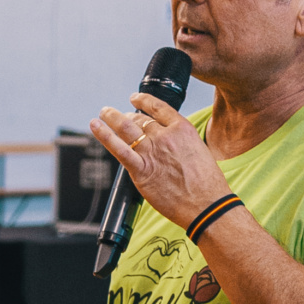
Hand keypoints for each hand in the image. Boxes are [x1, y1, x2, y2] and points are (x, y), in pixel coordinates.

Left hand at [90, 93, 227, 232]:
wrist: (207, 205)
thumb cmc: (207, 185)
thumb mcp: (200, 151)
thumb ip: (182, 144)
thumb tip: (169, 145)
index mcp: (183, 129)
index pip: (158, 107)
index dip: (143, 101)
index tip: (134, 99)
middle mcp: (166, 136)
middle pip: (139, 119)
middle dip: (125, 115)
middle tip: (116, 114)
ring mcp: (152, 152)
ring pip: (126, 128)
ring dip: (111, 117)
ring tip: (103, 113)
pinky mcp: (141, 170)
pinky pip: (119, 149)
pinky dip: (104, 135)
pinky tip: (95, 126)